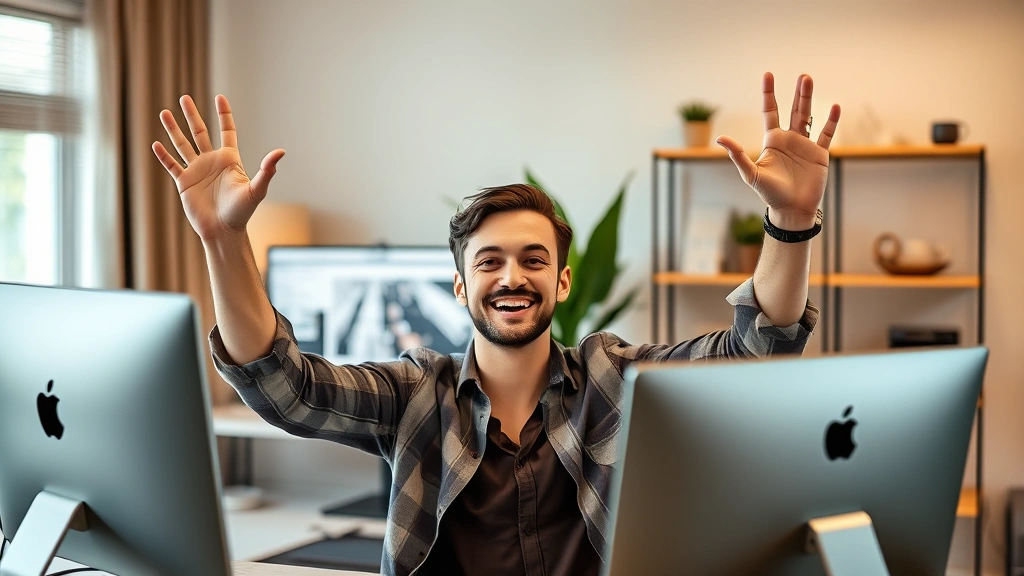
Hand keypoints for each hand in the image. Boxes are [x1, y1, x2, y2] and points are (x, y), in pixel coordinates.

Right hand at [151, 95, 284, 241]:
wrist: (224, 231)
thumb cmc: (242, 212)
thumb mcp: (256, 189)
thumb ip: (267, 170)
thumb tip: (281, 151)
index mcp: (229, 159)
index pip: (227, 131)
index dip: (224, 114)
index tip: (220, 97)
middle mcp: (211, 162)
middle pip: (200, 133)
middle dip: (192, 115)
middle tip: (185, 97)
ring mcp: (197, 171)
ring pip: (182, 145)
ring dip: (173, 130)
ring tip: (164, 113)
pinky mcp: (184, 183)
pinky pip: (172, 166)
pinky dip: (164, 156)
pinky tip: (156, 144)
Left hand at [717, 73, 840, 229]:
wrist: (791, 210)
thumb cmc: (769, 194)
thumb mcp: (751, 174)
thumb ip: (738, 155)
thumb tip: (721, 138)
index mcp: (772, 141)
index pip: (770, 112)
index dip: (768, 94)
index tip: (768, 75)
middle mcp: (789, 139)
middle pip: (793, 110)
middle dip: (797, 93)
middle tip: (803, 76)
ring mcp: (805, 145)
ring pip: (809, 117)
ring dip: (809, 99)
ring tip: (810, 81)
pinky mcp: (819, 154)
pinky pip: (826, 134)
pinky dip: (831, 121)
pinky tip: (834, 107)